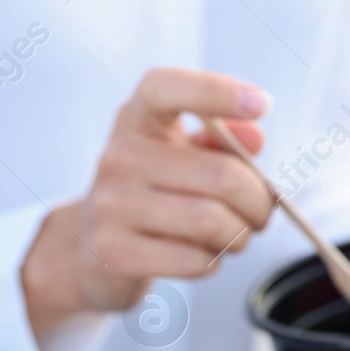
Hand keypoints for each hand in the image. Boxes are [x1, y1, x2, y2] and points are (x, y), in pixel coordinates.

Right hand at [20, 67, 274, 335]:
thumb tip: (254, 137)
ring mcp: (111, 207)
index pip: (166, 89)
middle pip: (221, 176)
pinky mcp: (115, 254)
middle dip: (259, 201)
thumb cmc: (149, 194)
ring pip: (211, 222)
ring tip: (235, 236)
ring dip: (240, 235)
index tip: (262, 105)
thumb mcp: (179, 156)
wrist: (88, 248)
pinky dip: (214, 261)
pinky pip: (194, 260)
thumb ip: (221, 142)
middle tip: (262, 212)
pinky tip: (204, 255)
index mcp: (135, 121)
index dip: (216, 91)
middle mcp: (118, 158)